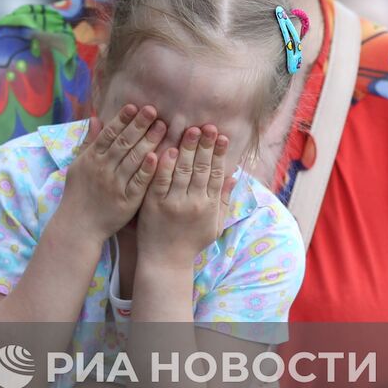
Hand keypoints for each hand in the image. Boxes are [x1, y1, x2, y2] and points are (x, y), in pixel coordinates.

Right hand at [62, 104, 164, 241]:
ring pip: (134, 159)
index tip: (135, 106)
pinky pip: (139, 182)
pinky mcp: (126, 200)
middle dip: (139, 125)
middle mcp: (103, 169)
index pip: (109, 134)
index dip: (122, 119)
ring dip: (148, 141)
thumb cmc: (78, 194)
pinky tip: (157, 156)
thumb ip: (89, 142)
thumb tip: (95, 118)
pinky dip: (147, 169)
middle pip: (124, 143)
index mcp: (91, 158)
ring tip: (162, 127)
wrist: (78, 225)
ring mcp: (115, 184)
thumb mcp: (78, 165)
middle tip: (153, 110)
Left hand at [136, 126, 233, 264]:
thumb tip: (233, 176)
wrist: (165, 261)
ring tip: (191, 130)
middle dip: (206, 146)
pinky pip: (160, 181)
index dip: (220, 154)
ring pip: (183, 171)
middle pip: (201, 169)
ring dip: (188, 149)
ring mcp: (173, 203)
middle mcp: (194, 203)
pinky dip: (165, 165)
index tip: (222, 136)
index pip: (216, 174)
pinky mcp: (154, 204)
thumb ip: (224, 200)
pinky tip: (168, 149)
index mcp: (209, 206)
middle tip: (208, 126)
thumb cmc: (191, 242)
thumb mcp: (214, 225)